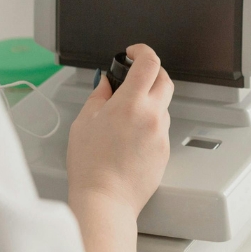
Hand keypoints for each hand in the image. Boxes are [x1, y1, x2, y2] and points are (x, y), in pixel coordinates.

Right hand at [66, 44, 172, 217]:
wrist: (105, 200)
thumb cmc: (91, 165)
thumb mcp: (85, 120)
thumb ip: (99, 95)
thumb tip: (106, 83)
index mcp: (131, 103)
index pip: (149, 63)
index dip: (142, 51)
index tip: (132, 53)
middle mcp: (151, 116)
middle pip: (165, 80)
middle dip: (151, 72)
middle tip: (135, 76)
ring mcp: (161, 135)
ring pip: (163, 105)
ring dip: (150, 100)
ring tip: (126, 114)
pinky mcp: (165, 152)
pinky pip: (160, 128)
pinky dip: (149, 123)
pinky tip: (130, 136)